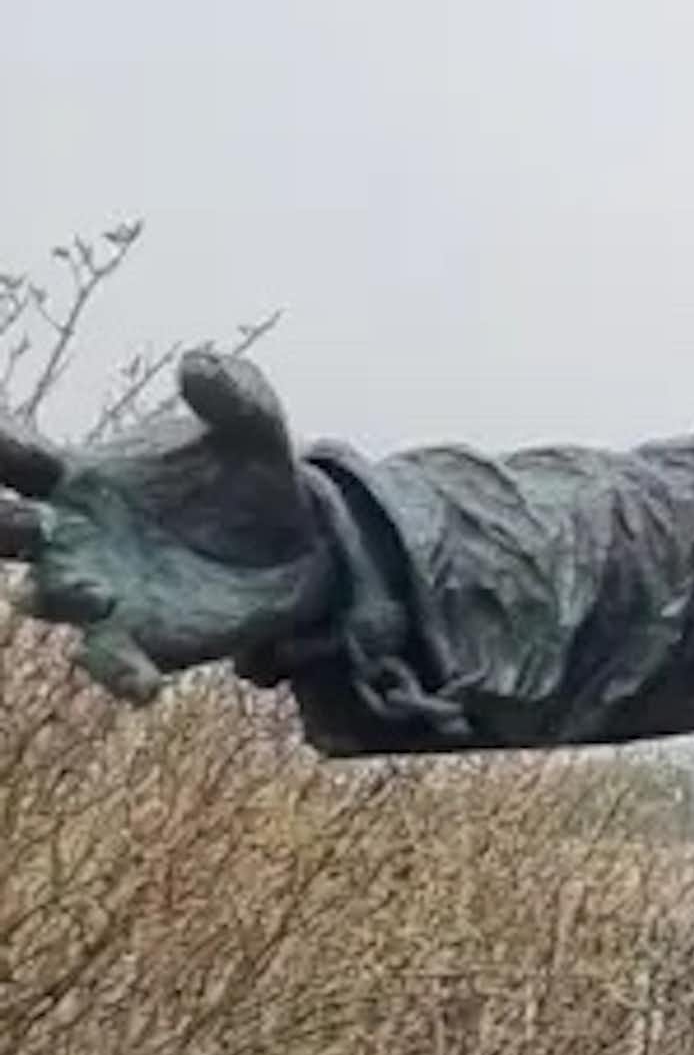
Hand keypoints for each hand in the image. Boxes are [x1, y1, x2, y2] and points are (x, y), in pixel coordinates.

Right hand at [0, 352, 335, 704]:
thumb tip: (196, 366)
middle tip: (23, 520)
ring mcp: (98, 590)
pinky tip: (143, 688)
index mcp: (78, 477)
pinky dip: (121, 675)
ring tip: (92, 590)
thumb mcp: (255, 428)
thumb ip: (232, 393)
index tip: (2, 441)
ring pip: (49, 597)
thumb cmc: (250, 476)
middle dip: (2, 525)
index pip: (14, 458)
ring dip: (55, 595)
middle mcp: (71, 535)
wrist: (302, 544)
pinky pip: (114, 662)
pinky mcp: (139, 638)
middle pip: (8, 530)